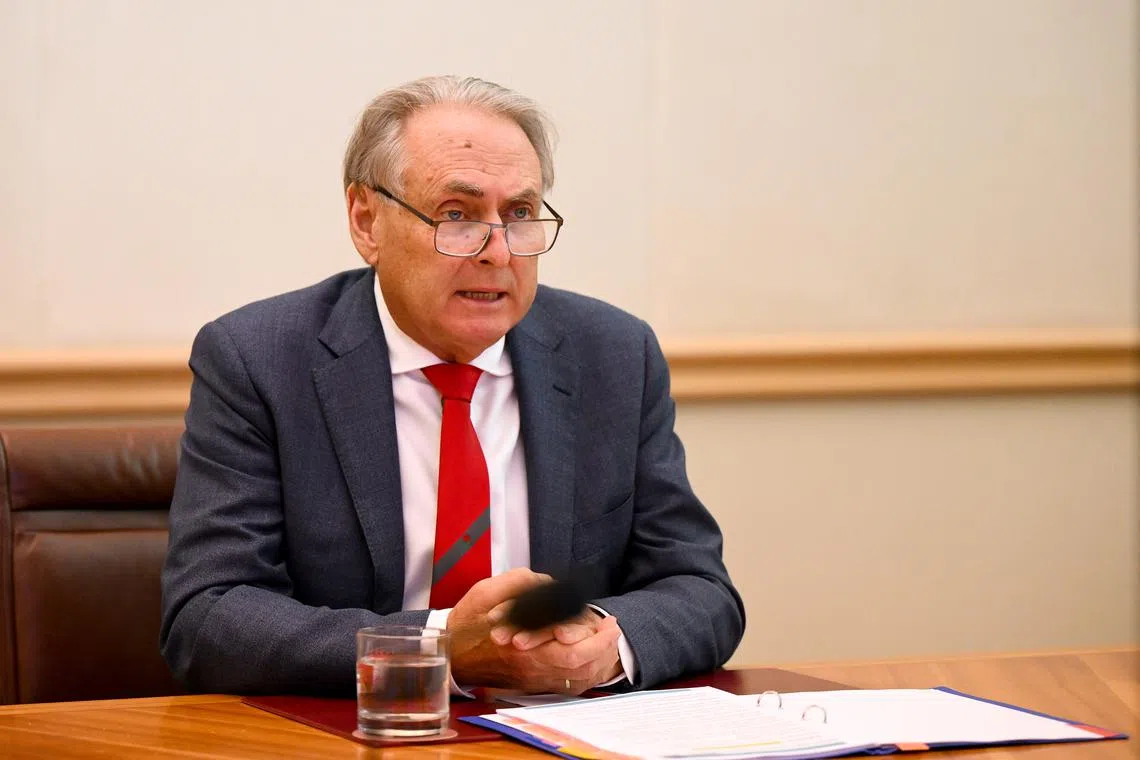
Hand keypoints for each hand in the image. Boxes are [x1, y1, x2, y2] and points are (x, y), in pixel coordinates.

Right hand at [448, 570, 622, 692]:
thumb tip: (550, 583)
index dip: (596, 636)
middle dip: (604, 648)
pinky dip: (585, 673)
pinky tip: (591, 657)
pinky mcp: (531, 683)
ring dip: (598, 661)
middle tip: (613, 629)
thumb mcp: (490, 590)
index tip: (608, 620)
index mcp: (522, 643)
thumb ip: (523, 583)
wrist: (448, 652)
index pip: (572, 647)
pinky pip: (566, 686)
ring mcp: (531, 678)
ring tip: (607, 641)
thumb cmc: (467, 621)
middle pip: (579, 666)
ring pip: (576, 679)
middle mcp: (530, 666)